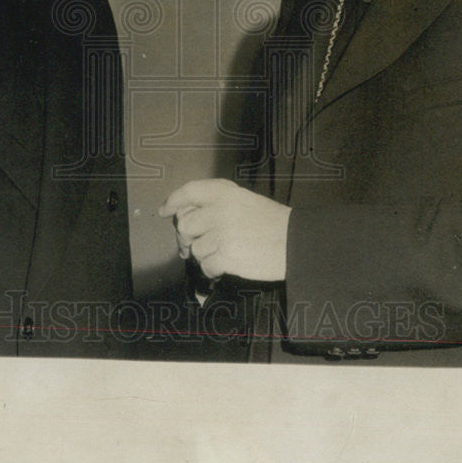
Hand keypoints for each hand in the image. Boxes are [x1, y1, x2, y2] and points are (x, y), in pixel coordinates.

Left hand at [158, 179, 290, 280]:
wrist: (296, 242)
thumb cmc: (271, 222)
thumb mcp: (244, 200)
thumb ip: (216, 203)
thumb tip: (186, 216)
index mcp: (225, 192)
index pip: (189, 191)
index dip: (173, 201)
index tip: (165, 211)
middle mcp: (220, 210)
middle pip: (185, 225)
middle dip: (185, 239)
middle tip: (190, 246)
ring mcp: (222, 233)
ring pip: (195, 249)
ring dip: (203, 256)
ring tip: (220, 254)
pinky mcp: (226, 256)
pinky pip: (206, 266)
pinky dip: (212, 271)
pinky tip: (225, 266)